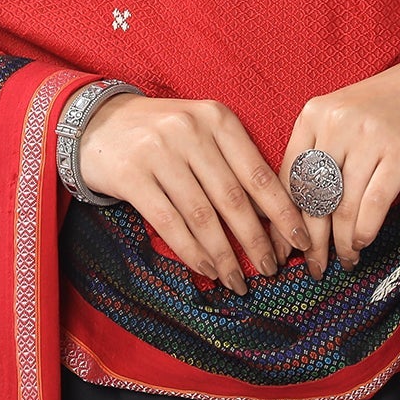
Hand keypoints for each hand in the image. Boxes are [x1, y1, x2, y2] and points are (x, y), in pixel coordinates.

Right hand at [79, 94, 311, 294]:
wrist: (99, 121)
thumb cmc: (163, 132)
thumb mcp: (202, 131)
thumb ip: (233, 161)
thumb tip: (271, 215)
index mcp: (217, 119)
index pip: (258, 172)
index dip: (281, 210)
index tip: (300, 239)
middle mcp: (191, 131)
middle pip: (232, 197)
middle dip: (256, 239)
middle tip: (272, 269)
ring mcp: (160, 153)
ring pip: (202, 215)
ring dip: (224, 255)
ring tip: (238, 281)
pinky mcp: (132, 176)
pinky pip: (169, 222)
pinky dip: (192, 251)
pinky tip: (208, 270)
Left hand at [277, 56, 399, 280]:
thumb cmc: (379, 108)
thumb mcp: (337, 118)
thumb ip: (315, 153)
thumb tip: (294, 215)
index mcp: (313, 114)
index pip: (288, 177)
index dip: (284, 220)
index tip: (284, 249)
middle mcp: (336, 123)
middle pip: (314, 196)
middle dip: (312, 241)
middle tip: (314, 266)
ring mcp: (369, 137)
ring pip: (344, 207)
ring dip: (343, 242)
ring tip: (345, 258)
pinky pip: (374, 205)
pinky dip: (365, 231)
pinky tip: (362, 242)